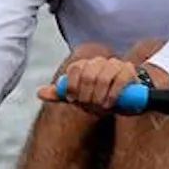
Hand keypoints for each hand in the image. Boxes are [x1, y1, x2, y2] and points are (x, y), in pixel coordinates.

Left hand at [40, 57, 168, 112]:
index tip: (74, 100)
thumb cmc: (100, 98)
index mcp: (86, 65)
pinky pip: (120, 79)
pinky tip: (110, 104)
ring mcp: (116, 64)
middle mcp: (100, 62)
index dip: (72, 86)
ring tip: (101, 106)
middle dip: (87, 94)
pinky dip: (113, 94)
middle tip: (89, 106)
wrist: (127, 100)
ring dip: (100, 95)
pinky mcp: (130, 71)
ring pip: (103, 76)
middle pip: (88, 74)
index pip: (74, 69)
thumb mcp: (79, 98)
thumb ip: (60, 94)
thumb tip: (39, 92)